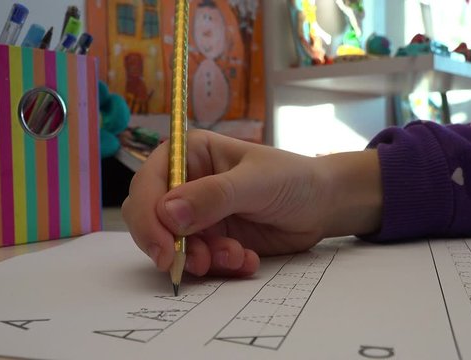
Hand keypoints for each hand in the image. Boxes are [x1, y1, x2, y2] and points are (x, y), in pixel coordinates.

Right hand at [122, 130, 381, 276]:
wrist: (322, 205)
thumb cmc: (292, 177)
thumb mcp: (255, 181)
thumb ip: (213, 196)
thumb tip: (166, 213)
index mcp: (189, 154)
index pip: (148, 184)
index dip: (148, 216)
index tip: (164, 247)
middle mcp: (186, 184)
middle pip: (150, 218)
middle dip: (170, 245)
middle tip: (197, 263)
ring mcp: (197, 215)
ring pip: (173, 245)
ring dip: (202, 258)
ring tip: (237, 256)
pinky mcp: (212, 239)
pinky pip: (199, 260)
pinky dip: (220, 266)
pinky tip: (247, 260)